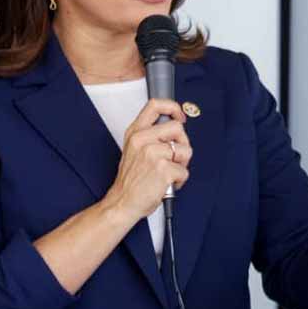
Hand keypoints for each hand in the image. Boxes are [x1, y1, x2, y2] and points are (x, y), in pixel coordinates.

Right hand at [103, 99, 192, 221]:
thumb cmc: (130, 181)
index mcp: (135, 133)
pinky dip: (180, 180)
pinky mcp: (163, 169)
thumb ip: (150, 136)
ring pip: (185, 150)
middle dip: (183, 144)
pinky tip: (167, 184)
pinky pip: (184, 171)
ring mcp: (153, 154)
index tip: (179, 117)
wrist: (122, 203)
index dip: (173, 108)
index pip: (155, 105)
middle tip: (175, 157)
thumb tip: (174, 126)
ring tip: (169, 173)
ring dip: (182, 164)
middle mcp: (143, 140)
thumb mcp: (133, 150)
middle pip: (178, 128)